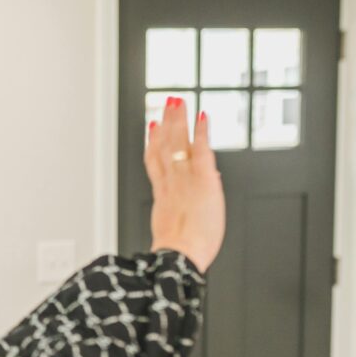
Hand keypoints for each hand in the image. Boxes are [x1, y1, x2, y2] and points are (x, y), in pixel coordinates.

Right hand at [145, 97, 225, 272]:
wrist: (180, 256)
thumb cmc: (180, 252)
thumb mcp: (171, 230)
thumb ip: (175, 211)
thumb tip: (180, 204)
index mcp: (164, 195)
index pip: (156, 163)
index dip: (153, 142)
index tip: (153, 127)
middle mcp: (171, 182)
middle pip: (165, 145)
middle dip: (166, 122)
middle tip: (167, 102)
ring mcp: (185, 179)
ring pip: (177, 143)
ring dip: (178, 120)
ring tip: (177, 100)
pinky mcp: (202, 180)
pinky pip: (200, 150)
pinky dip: (201, 132)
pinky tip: (202, 116)